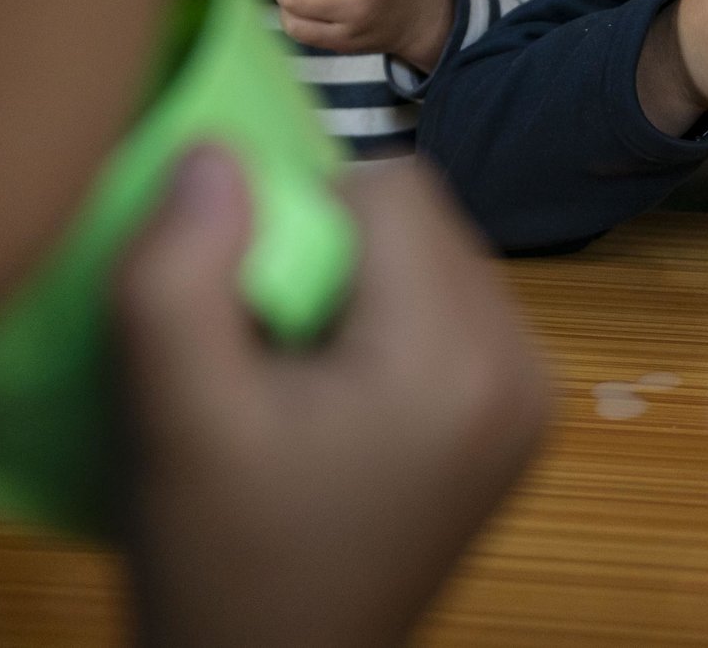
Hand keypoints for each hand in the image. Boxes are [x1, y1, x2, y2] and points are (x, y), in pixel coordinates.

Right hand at [115, 147, 547, 647]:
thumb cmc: (218, 556)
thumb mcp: (171, 415)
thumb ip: (177, 271)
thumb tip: (215, 150)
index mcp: (456, 355)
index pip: (390, 185)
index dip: (298, 214)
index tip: (246, 299)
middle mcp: (525, 362)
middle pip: (422, 219)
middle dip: (335, 254)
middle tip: (268, 348)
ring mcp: (536, 394)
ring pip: (439, 258)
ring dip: (363, 288)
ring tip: (299, 381)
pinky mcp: (523, 419)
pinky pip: (457, 311)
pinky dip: (394, 328)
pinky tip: (338, 404)